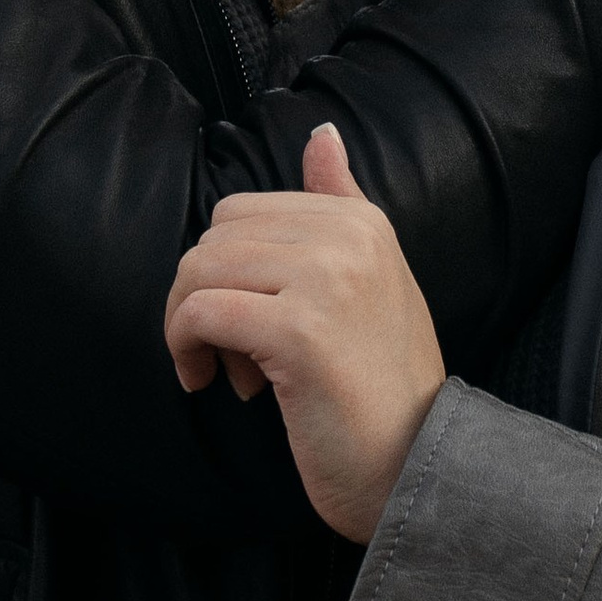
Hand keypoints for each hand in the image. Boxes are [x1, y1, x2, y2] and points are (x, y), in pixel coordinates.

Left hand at [165, 125, 445, 542]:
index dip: (226, 271)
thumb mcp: (371, 281)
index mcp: (361, 221)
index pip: (242, 212)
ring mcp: (326, 280)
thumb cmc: (381, 388)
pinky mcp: (300, 331)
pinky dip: (186, 348)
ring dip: (189, 326)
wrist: (415, 466)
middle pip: (214, 237)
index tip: (245, 323)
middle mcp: (348, 238)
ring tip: (227, 372)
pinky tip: (209, 383)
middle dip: (203, 295)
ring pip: (199, 271)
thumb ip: (339, 202)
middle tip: (233, 355)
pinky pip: (201, 313)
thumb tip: (320, 133)